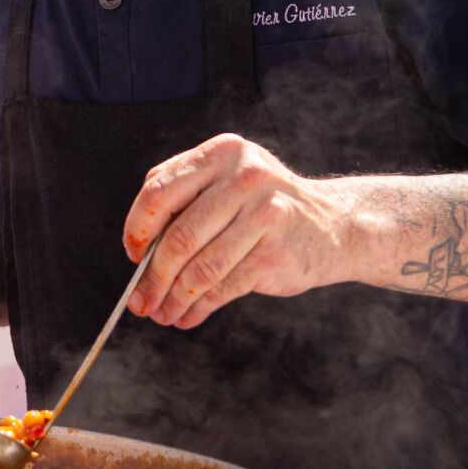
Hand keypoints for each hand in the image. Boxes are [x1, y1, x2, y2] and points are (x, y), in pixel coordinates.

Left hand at [121, 135, 358, 327]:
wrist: (333, 226)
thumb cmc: (264, 208)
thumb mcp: (227, 183)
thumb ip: (185, 202)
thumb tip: (138, 257)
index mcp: (222, 153)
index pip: (159, 190)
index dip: (138, 228)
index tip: (133, 256)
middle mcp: (244, 177)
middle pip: (178, 236)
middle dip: (153, 277)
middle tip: (141, 301)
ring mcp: (263, 214)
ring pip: (200, 268)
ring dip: (174, 298)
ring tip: (162, 314)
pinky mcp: (274, 252)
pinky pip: (223, 286)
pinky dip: (200, 307)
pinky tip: (189, 315)